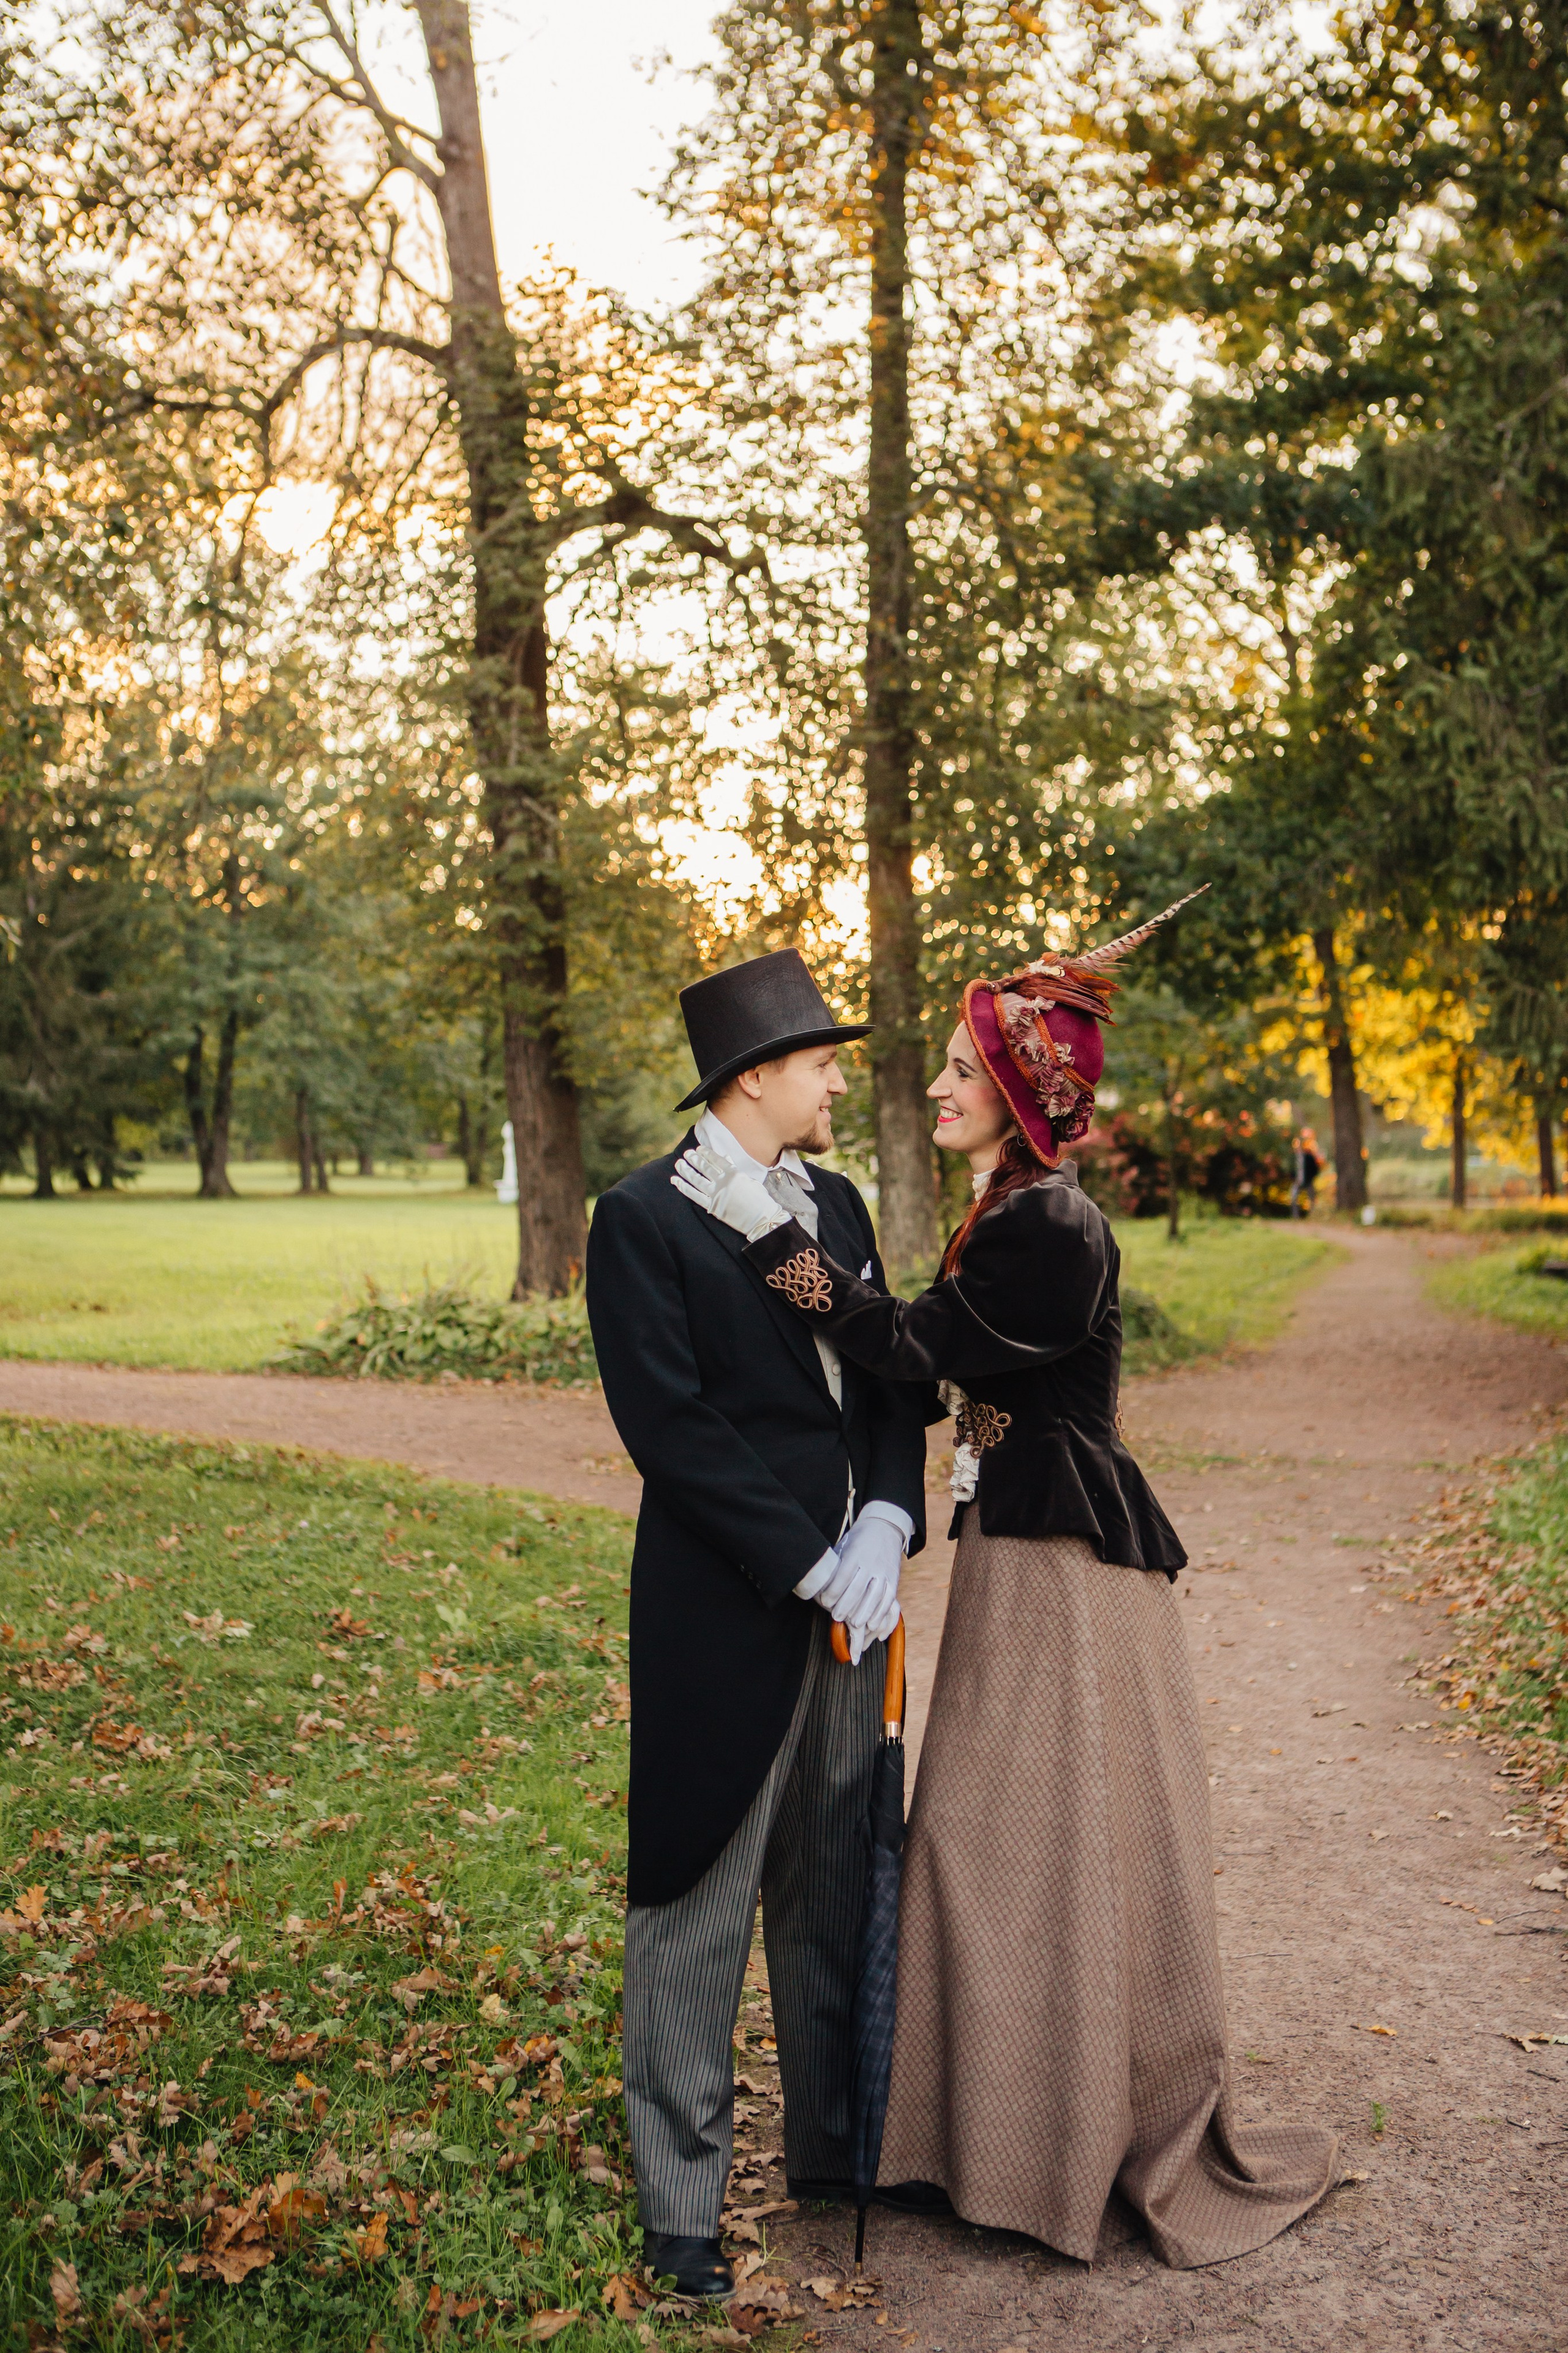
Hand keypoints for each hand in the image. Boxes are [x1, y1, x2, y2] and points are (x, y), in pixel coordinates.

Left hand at [670, 1147, 787, 1241]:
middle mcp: (723, 1182)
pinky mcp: (712, 1207)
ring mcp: (716, 1194)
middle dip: (694, 1159)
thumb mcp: (749, 1180)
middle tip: (686, 1153)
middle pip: (704, 1167)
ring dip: (686, 1170)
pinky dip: (684, 1187)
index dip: (706, 1153)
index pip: (716, 1160)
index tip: (698, 1149)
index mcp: (734, 1173)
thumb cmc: (760, 1200)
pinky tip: (676, 1180)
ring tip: (679, 1164)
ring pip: (696, 1179)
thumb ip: (734, 1169)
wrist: (762, 1219)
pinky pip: (694, 1195)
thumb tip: (725, 1158)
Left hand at [827, 1509, 904, 1664]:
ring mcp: (884, 1572)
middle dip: (846, 1605)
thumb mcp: (844, 1545)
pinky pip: (889, 1599)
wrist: (885, 1527)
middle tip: (836, 1617)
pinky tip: (872, 1624)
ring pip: (875, 1596)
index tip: (825, 1602)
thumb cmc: (858, 1539)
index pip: (843, 1575)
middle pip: (858, 1588)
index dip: (834, 1591)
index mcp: (855, 1553)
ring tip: (853, 1624)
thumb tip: (818, 1584)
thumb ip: (835, 1564)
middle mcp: (871, 1563)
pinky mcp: (894, 1579)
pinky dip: (880, 1613)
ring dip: (864, 1613)